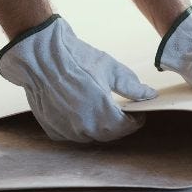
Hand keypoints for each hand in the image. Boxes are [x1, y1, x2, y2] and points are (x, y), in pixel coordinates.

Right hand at [0, 14, 157, 142]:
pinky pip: (71, 134)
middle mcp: (83, 127)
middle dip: (118, 125)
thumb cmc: (77, 58)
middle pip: (108, 134)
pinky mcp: (52, 128)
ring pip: (89, 136)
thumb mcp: (110, 68)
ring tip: (102, 110)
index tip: (138, 113)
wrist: (41, 55)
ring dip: (98, 127)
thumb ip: (132, 86)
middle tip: (122, 112)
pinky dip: (79, 127)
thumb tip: (150, 95)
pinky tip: (81, 111)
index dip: (135, 121)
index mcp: (101, 113)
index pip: (125, 127)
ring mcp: (66, 130)